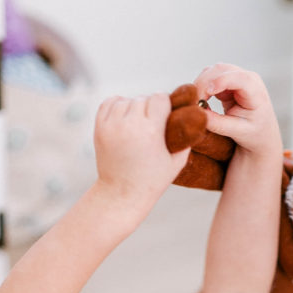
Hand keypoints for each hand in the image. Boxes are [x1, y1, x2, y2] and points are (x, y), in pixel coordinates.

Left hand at [93, 93, 189, 210]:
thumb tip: (192, 116)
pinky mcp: (100, 128)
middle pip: (143, 98)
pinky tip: (126, 116)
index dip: (165, 105)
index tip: (167, 115)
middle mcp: (129, 125)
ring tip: (139, 122)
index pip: (159, 98)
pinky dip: (119, 105)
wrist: (121, 194)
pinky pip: (110, 102)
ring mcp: (112, 126)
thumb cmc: (152, 180)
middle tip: (153, 123)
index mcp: (151, 131)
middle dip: (150, 107)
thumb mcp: (177, 161)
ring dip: (134, 106)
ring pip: (127, 99)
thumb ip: (187, 137)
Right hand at [194, 64, 282, 161]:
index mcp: (255, 90)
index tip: (207, 92)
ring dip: (200, 85)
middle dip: (204, 84)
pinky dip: (200, 87)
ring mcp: (235, 76)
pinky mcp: (225, 81)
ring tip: (196, 105)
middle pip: (221, 70)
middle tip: (194, 104)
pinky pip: (208, 77)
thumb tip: (198, 113)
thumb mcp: (238, 131)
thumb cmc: (254, 133)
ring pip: (212, 71)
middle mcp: (246, 78)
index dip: (222, 81)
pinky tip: (200, 102)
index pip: (240, 78)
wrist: (260, 133)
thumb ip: (218, 123)